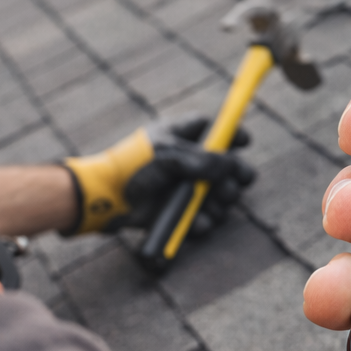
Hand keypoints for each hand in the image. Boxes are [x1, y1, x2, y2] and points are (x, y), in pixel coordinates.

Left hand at [64, 116, 255, 236]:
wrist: (106, 200)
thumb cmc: (133, 168)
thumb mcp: (170, 156)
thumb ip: (204, 159)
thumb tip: (232, 164)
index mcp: (177, 136)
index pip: (210, 128)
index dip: (230, 133)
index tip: (245, 141)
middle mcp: (183, 160)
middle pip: (222, 165)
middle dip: (234, 175)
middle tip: (236, 184)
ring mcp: (180, 187)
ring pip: (216, 194)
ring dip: (221, 201)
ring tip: (216, 204)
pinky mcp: (175, 210)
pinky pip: (200, 217)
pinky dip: (203, 221)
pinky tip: (200, 222)